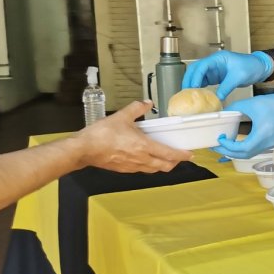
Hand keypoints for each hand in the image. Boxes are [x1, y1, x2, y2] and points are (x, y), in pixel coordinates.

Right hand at [74, 100, 191, 172]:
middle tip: (179, 156)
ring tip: (165, 158)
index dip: (181, 155)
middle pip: (164, 166)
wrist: (84, 149)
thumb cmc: (102, 134)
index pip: (169, 154)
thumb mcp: (122, 116)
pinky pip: (142, 170)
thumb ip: (137, 108)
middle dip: (174, 162)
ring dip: (162, 165)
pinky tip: (146, 159)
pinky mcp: (123, 170)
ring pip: (153, 169)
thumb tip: (147, 103)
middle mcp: (141, 159)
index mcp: (144, 146)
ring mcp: (132, 167)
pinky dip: (149, 166)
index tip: (190, 154)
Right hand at [182, 50, 273, 100]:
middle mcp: (214, 63)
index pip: (201, 66)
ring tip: (190, 97)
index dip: (195, 77)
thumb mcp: (238, 77)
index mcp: (218, 58)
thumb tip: (216, 99)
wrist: (260, 67)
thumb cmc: (251, 66)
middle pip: (196, 70)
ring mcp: (214, 69)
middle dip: (189, 80)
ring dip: (193, 85)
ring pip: (199, 76)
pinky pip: (205, 82)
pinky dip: (201, 88)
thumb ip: (226, 87)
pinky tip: (199, 96)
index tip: (191, 88)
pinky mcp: (217, 76)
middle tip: (186, 94)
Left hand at [211, 93, 273, 158]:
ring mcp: (270, 145)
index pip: (241, 149)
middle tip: (217, 145)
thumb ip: (236, 108)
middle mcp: (266, 143)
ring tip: (225, 144)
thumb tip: (224, 113)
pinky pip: (255, 149)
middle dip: (228, 152)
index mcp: (262, 135)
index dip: (228, 146)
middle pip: (244, 155)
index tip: (219, 138)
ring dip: (236, 151)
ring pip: (249, 154)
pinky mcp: (272, 142)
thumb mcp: (253, 103)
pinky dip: (244, 148)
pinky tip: (238, 142)